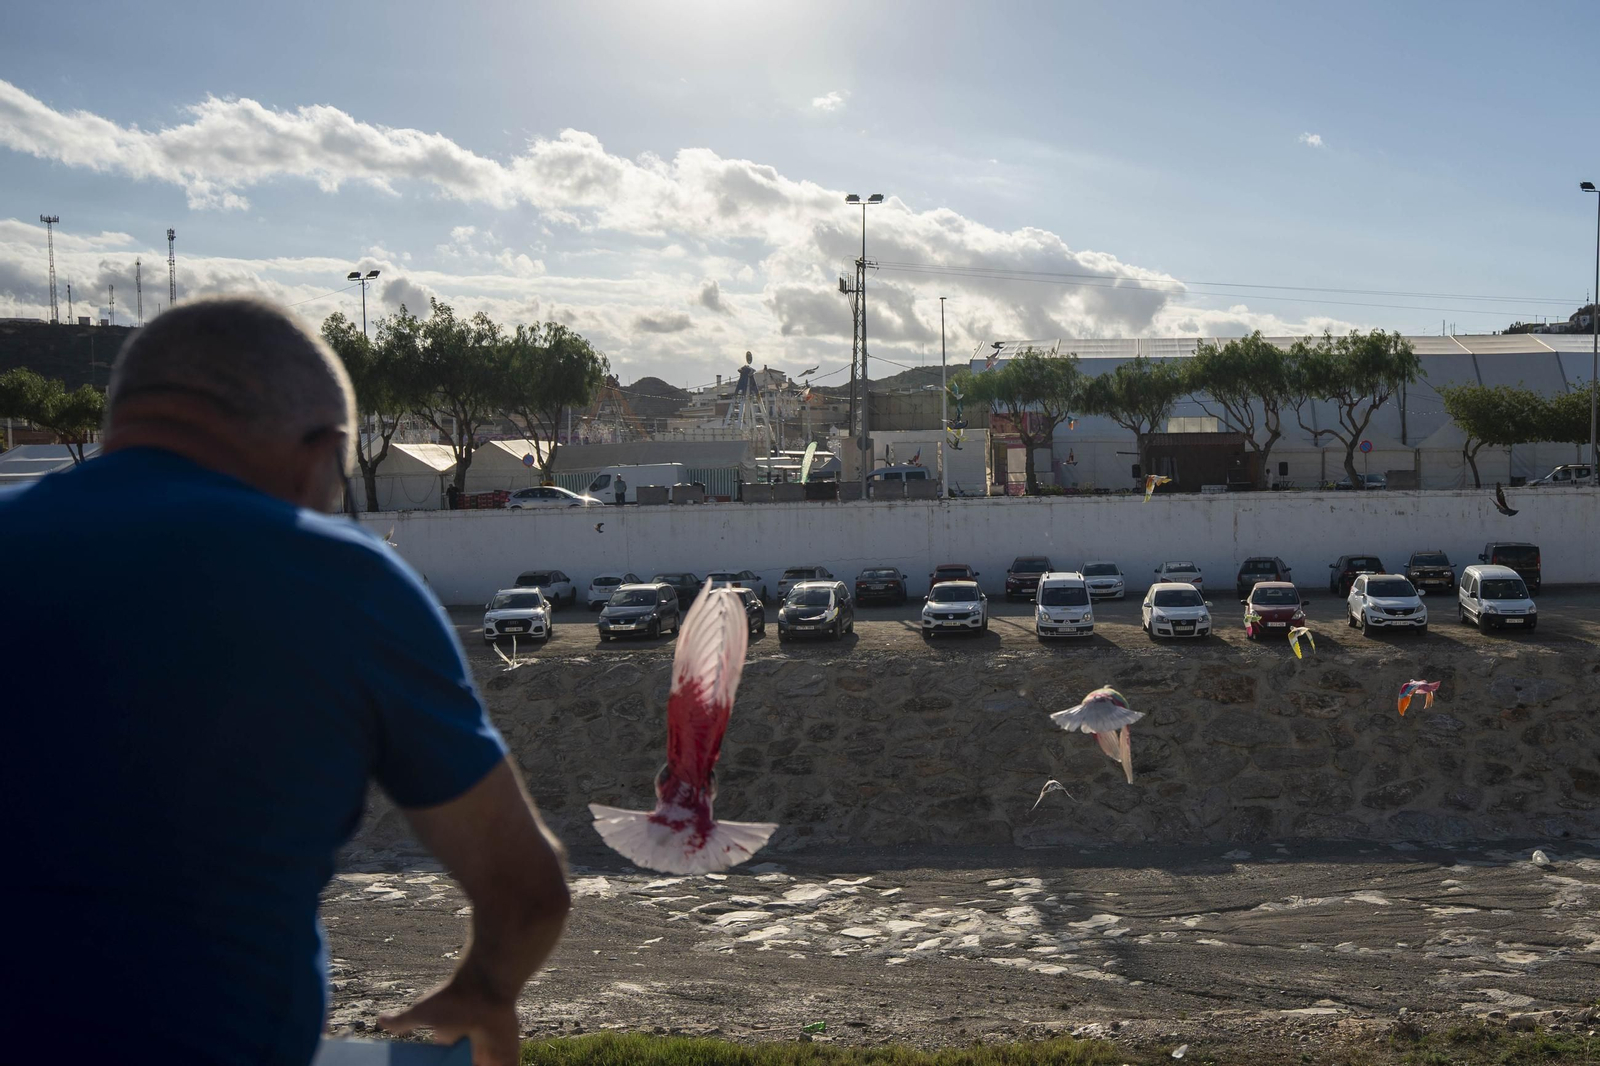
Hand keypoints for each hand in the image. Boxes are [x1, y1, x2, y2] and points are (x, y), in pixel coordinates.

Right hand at [378, 970, 519, 1065]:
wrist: (484, 988)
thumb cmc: (453, 1000)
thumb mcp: (421, 1012)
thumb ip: (402, 1021)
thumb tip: (379, 1020)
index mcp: (453, 1043)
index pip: (447, 1063)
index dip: (443, 1065)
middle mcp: (472, 1049)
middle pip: (464, 1065)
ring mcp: (492, 1055)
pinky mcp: (509, 1059)